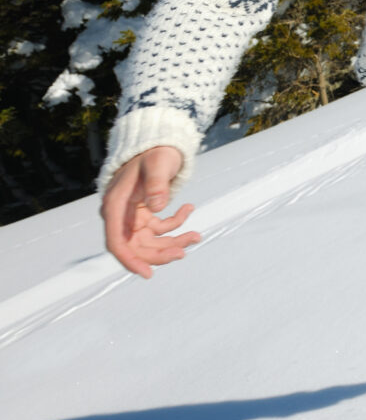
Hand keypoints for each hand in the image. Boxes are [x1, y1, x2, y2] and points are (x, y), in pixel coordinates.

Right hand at [100, 146, 199, 278]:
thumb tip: (158, 207)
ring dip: (173, 242)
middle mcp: (120, 215)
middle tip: (184, 251)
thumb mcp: (157, 164)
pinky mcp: (145, 215)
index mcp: (115, 205)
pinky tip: (190, 208)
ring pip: (150, 242)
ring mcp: (133, 217)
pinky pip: (160, 229)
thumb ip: (156, 184)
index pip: (117, 241)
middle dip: (159, 253)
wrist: (157, 146)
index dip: (130, 260)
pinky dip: (177, 225)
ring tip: (197, 236)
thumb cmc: (154, 154)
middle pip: (135, 247)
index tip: (148, 273)